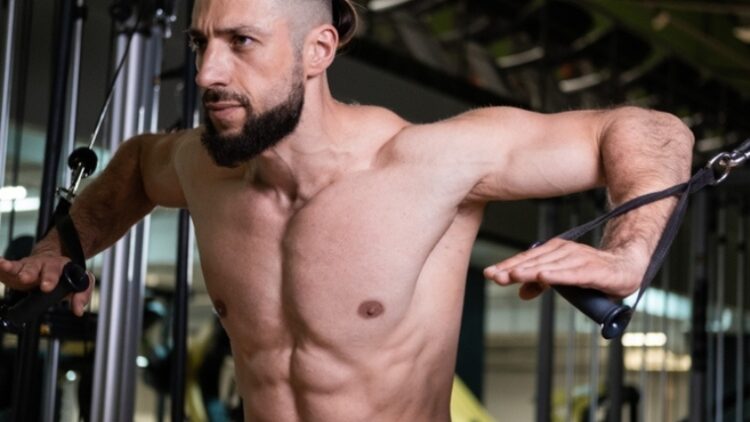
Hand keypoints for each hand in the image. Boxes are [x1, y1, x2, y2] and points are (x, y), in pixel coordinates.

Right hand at [0, 253, 94, 316]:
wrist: (55, 261)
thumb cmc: (66, 274)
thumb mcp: (81, 283)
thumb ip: (81, 295)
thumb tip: (78, 310)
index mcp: (60, 266)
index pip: (56, 271)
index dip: (51, 279)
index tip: (46, 287)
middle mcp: (43, 264)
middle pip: (36, 267)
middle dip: (30, 272)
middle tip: (25, 278)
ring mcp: (28, 266)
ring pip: (20, 265)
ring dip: (11, 267)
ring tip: (3, 265)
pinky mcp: (16, 269)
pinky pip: (7, 267)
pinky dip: (0, 266)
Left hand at [482, 238, 643, 299]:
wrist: (626, 265)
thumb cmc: (593, 271)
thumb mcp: (565, 278)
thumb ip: (543, 284)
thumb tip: (522, 293)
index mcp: (555, 252)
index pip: (527, 259)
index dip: (509, 266)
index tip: (490, 273)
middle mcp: (564, 252)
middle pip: (534, 261)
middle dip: (513, 269)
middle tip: (495, 276)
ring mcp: (579, 259)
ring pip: (550, 265)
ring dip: (530, 271)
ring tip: (513, 276)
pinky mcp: (594, 270)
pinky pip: (572, 273)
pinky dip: (557, 275)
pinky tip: (543, 277)